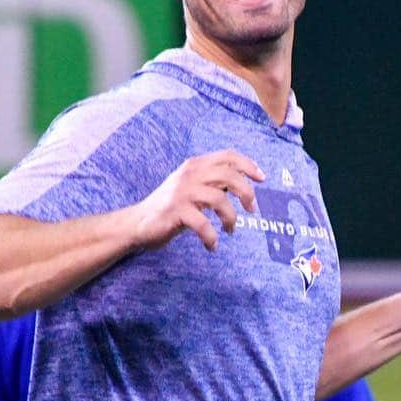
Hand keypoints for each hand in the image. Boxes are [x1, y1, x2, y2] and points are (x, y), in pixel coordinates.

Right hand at [132, 150, 265, 251]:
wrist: (138, 223)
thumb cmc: (170, 207)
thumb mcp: (192, 188)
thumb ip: (212, 183)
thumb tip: (242, 185)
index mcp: (195, 165)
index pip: (227, 156)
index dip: (248, 164)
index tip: (262, 178)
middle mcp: (189, 174)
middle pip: (228, 175)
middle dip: (246, 193)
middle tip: (252, 210)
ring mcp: (181, 192)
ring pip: (219, 199)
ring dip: (231, 218)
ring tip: (229, 230)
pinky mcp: (175, 211)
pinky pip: (203, 224)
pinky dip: (211, 237)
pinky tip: (212, 245)